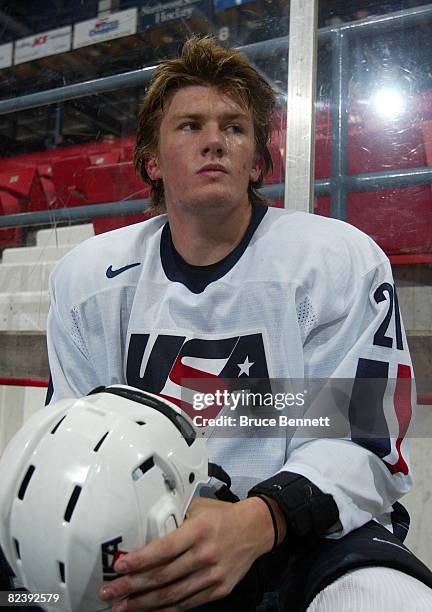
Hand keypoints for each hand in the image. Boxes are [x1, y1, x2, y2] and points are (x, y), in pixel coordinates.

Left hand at [99, 496, 275, 610]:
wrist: (256, 528)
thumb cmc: (222, 515)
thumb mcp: (197, 507)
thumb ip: (174, 515)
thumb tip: (143, 522)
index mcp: (198, 530)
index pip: (164, 549)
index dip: (140, 560)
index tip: (119, 567)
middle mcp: (205, 554)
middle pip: (163, 576)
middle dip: (132, 587)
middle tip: (109, 593)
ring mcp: (213, 575)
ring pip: (173, 595)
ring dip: (144, 603)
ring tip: (122, 607)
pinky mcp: (219, 590)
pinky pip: (188, 604)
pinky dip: (166, 610)